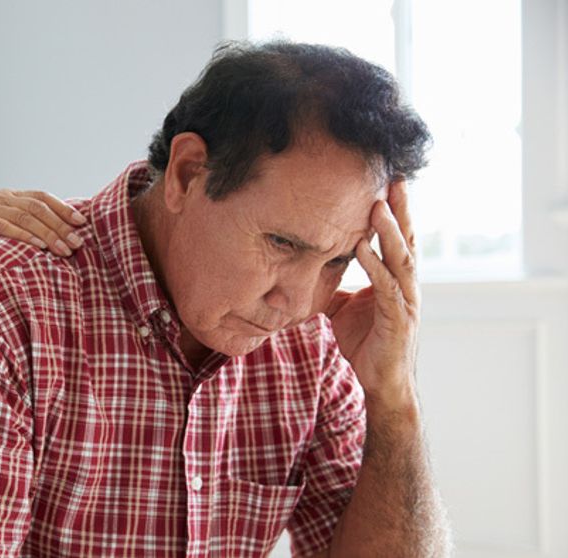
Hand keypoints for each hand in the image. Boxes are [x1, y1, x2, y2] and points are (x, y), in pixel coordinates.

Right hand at [0, 189, 86, 260]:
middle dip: (60, 225)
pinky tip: (38, 246)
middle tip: (78, 242)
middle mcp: (1, 197)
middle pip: (38, 208)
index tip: (82, 222)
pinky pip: (2, 226)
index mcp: (9, 196)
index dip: (63, 208)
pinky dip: (22, 235)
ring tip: (64, 249)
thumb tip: (51, 239)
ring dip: (47, 233)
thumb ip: (19, 225)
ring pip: (24, 217)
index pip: (42, 197)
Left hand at [325, 181, 418, 409]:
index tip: (385, 181)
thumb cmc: (365, 344)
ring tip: (378, 207)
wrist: (380, 383)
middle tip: (394, 178)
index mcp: (395, 279)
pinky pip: (386, 288)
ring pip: (401, 259)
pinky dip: (375, 267)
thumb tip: (305, 268)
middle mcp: (405, 285)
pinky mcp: (398, 320)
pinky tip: (363, 250)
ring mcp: (405, 302)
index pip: (395, 238)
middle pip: (405, 239)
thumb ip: (331, 285)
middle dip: (400, 209)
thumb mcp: (341, 308)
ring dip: (389, 233)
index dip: (393, 211)